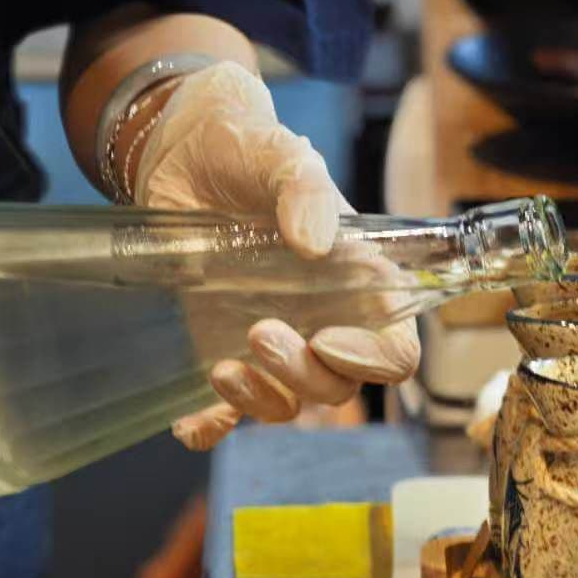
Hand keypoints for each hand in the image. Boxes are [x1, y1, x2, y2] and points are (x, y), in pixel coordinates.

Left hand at [133, 61, 418, 450]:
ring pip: (288, 404)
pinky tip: (190, 423)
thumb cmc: (248, 150)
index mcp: (360, 285)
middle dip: (302, 375)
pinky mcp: (223, 351)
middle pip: (339, 386)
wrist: (182, 155)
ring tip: (221, 369)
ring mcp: (276, 343)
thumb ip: (304, 189)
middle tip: (259, 331)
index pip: (395, 351)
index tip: (326, 340)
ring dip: (260, 401)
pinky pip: (226, 413)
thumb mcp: (280, 154)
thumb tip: (313, 241)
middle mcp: (325, 323)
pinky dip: (211, 427)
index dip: (371, 361)